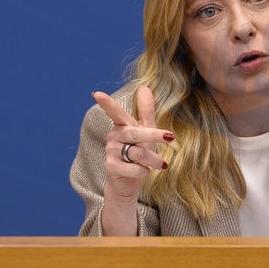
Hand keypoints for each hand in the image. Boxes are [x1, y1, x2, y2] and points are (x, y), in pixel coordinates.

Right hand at [92, 86, 173, 202]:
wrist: (129, 180)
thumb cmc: (138, 152)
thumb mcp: (145, 130)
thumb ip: (145, 111)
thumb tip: (144, 87)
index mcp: (121, 125)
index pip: (114, 112)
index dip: (106, 103)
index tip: (97, 94)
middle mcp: (113, 136)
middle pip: (135, 133)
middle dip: (154, 135)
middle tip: (171, 137)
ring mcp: (110, 151)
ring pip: (137, 152)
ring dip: (153, 159)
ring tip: (162, 164)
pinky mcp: (111, 167)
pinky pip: (132, 168)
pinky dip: (143, 171)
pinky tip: (145, 172)